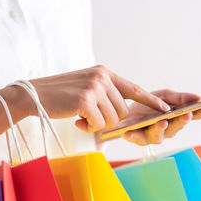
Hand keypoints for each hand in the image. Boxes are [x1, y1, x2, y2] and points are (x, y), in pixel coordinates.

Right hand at [29, 65, 170, 132]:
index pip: (133, 87)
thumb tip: (122, 112)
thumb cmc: (60, 95)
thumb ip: (105, 93)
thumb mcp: (86, 86)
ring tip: (81, 117)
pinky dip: (89, 127)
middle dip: (109, 120)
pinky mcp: (86, 99)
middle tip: (90, 118)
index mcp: (104, 73)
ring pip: (113, 119)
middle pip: (123, 110)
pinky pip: (99, 123)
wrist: (34, 94)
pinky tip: (76, 120)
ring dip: (98, 124)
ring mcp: (94, 87)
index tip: (166, 108)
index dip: (150, 100)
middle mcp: (102, 77)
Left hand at [121, 89, 200, 145]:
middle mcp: (168, 130)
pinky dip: (132, 136)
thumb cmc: (147, 105)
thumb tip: (198, 97)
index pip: (194, 115)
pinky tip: (128, 132)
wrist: (125, 112)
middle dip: (182, 121)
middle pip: (177, 127)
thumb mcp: (163, 96)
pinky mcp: (138, 139)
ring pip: (159, 135)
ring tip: (161, 122)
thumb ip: (179, 98)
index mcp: (176, 118)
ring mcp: (154, 136)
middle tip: (188, 114)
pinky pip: (136, 138)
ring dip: (161, 128)